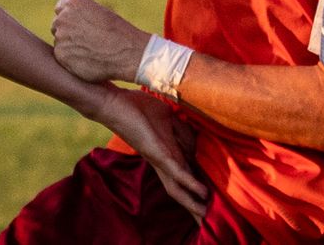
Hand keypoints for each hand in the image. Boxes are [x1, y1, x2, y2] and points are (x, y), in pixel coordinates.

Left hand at [51, 0, 149, 83]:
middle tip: (87, 42)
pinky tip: (88, 61)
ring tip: (91, 52)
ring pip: (60, 43)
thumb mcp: (99, 13)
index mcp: (73, 2)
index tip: (81, 27)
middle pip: (57, 26)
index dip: (71, 20)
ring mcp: (60, 36)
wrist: (128, 53)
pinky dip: (72, 61)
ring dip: (70, 48)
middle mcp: (63, 17)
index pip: (60, 9)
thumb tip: (66, 25)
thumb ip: (79, 16)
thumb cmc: (118, 33)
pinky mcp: (61, 55)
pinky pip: (62, 57)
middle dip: (68, 33)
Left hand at [92, 85, 208, 219]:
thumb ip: (182, 132)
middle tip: (206, 221)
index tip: (209, 201)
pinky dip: (189, 183)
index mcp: (166, 153)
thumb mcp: (168, 119)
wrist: (114, 103)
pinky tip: (202, 192)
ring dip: (192, 202)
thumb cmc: (138, 108)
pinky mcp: (157, 153)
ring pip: (176, 188)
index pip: (184, 176)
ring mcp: (159, 159)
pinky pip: (175, 171)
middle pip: (178, 190)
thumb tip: (196, 146)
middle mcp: (162, 162)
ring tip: (205, 216)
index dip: (195, 189)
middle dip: (192, 206)